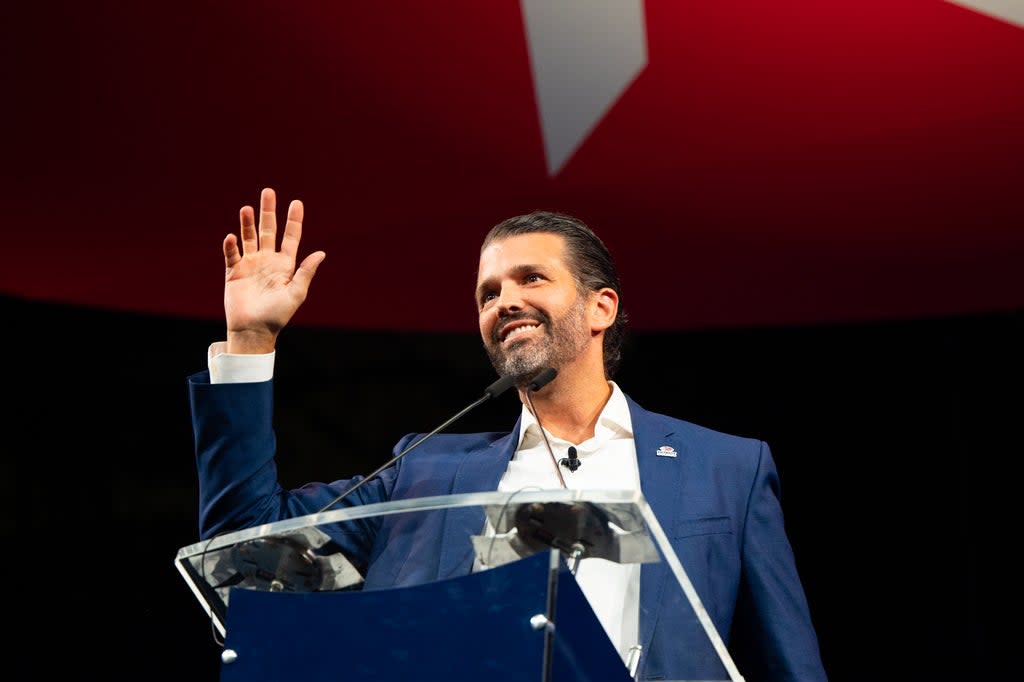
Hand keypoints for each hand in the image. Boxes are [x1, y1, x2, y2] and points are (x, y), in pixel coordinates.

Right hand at [222, 187, 325, 353]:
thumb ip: (306, 272)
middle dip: (268, 212)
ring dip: (247, 223)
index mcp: (285, 265)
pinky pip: (232, 255)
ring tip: (247, 208)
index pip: (290, 237)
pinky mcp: (234, 273)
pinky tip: (233, 237)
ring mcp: (250, 265)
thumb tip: (321, 253)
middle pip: (268, 230)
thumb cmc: (277, 316)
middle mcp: (267, 261)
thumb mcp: (296, 294)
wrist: (254, 331)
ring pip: (249, 238)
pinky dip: (232, 246)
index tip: (296, 202)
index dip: (294, 220)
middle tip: (268, 192)